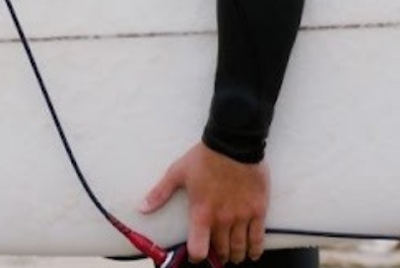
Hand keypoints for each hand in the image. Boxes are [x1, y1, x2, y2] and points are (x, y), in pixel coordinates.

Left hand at [140, 141, 269, 262]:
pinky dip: (255, 249)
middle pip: (221, 251)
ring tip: (234, 255)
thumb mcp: (178, 173)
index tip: (197, 255)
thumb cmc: (204, 158)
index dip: (196, 256)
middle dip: (219, 256)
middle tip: (218, 254)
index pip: (198, 250)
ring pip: (239, 248)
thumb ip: (160, 193)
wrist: (234, 143)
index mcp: (201, 213)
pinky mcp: (257, 210)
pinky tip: (253, 253)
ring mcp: (241, 216)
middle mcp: (222, 219)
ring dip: (236, 255)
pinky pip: (257, 238)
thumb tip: (141, 208)